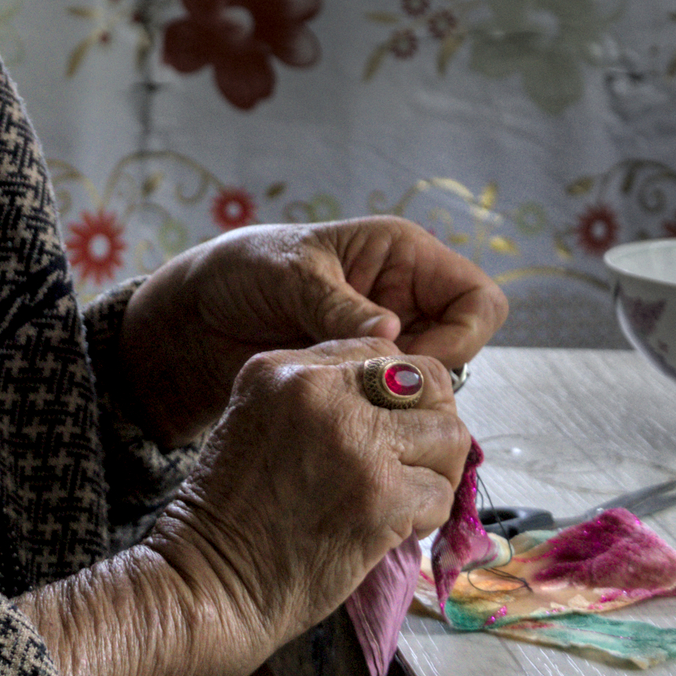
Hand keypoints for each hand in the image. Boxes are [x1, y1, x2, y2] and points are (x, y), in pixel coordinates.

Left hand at [118, 218, 507, 446]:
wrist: (197, 316)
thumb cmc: (243, 271)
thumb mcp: (290, 275)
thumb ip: (338, 305)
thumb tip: (392, 334)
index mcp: (403, 255)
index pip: (478, 299)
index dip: (461, 334)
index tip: (410, 358)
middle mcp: (407, 298)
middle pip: (464, 349)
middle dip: (432, 377)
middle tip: (381, 394)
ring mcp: (388, 342)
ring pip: (432, 385)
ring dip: (402, 400)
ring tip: (354, 406)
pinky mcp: (365, 379)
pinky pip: (396, 406)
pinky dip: (379, 416)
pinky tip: (343, 420)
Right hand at [145, 339, 471, 655]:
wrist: (212, 581)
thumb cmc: (235, 514)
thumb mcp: (261, 421)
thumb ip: (322, 398)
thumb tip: (403, 402)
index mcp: (282, 367)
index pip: (380, 349)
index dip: (400, 394)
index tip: (390, 432)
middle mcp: (318, 390)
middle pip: (427, 380)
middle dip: (433, 423)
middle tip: (417, 462)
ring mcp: (352, 440)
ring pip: (448, 434)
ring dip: (438, 472)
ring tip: (406, 499)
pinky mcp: (379, 494)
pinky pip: (441, 492)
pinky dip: (427, 517)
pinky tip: (394, 529)